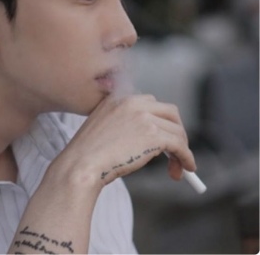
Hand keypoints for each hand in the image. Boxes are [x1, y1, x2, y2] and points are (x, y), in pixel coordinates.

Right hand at [51, 94, 195, 190]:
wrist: (81, 165)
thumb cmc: (87, 154)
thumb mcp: (103, 127)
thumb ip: (125, 124)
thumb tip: (153, 139)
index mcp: (119, 98)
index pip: (151, 103)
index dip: (161, 122)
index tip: (163, 138)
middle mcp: (133, 102)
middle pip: (170, 112)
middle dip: (176, 131)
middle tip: (174, 151)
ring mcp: (144, 117)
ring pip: (177, 131)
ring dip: (181, 150)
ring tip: (176, 169)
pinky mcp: (154, 135)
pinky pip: (180, 145)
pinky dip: (186, 157)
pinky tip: (185, 169)